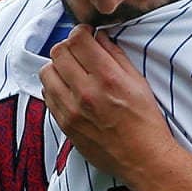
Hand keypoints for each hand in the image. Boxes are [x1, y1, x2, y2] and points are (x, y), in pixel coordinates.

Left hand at [38, 24, 175, 177]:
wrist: (143, 159)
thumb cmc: (145, 121)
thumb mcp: (138, 82)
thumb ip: (116, 56)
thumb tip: (99, 37)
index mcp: (108, 78)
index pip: (78, 40)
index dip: (80, 31)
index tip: (86, 35)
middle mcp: (86, 93)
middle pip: (58, 52)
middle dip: (68, 46)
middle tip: (78, 52)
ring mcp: (72, 110)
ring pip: (46, 72)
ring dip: (57, 66)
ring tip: (71, 72)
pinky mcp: (64, 124)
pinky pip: (47, 95)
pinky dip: (55, 87)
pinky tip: (69, 90)